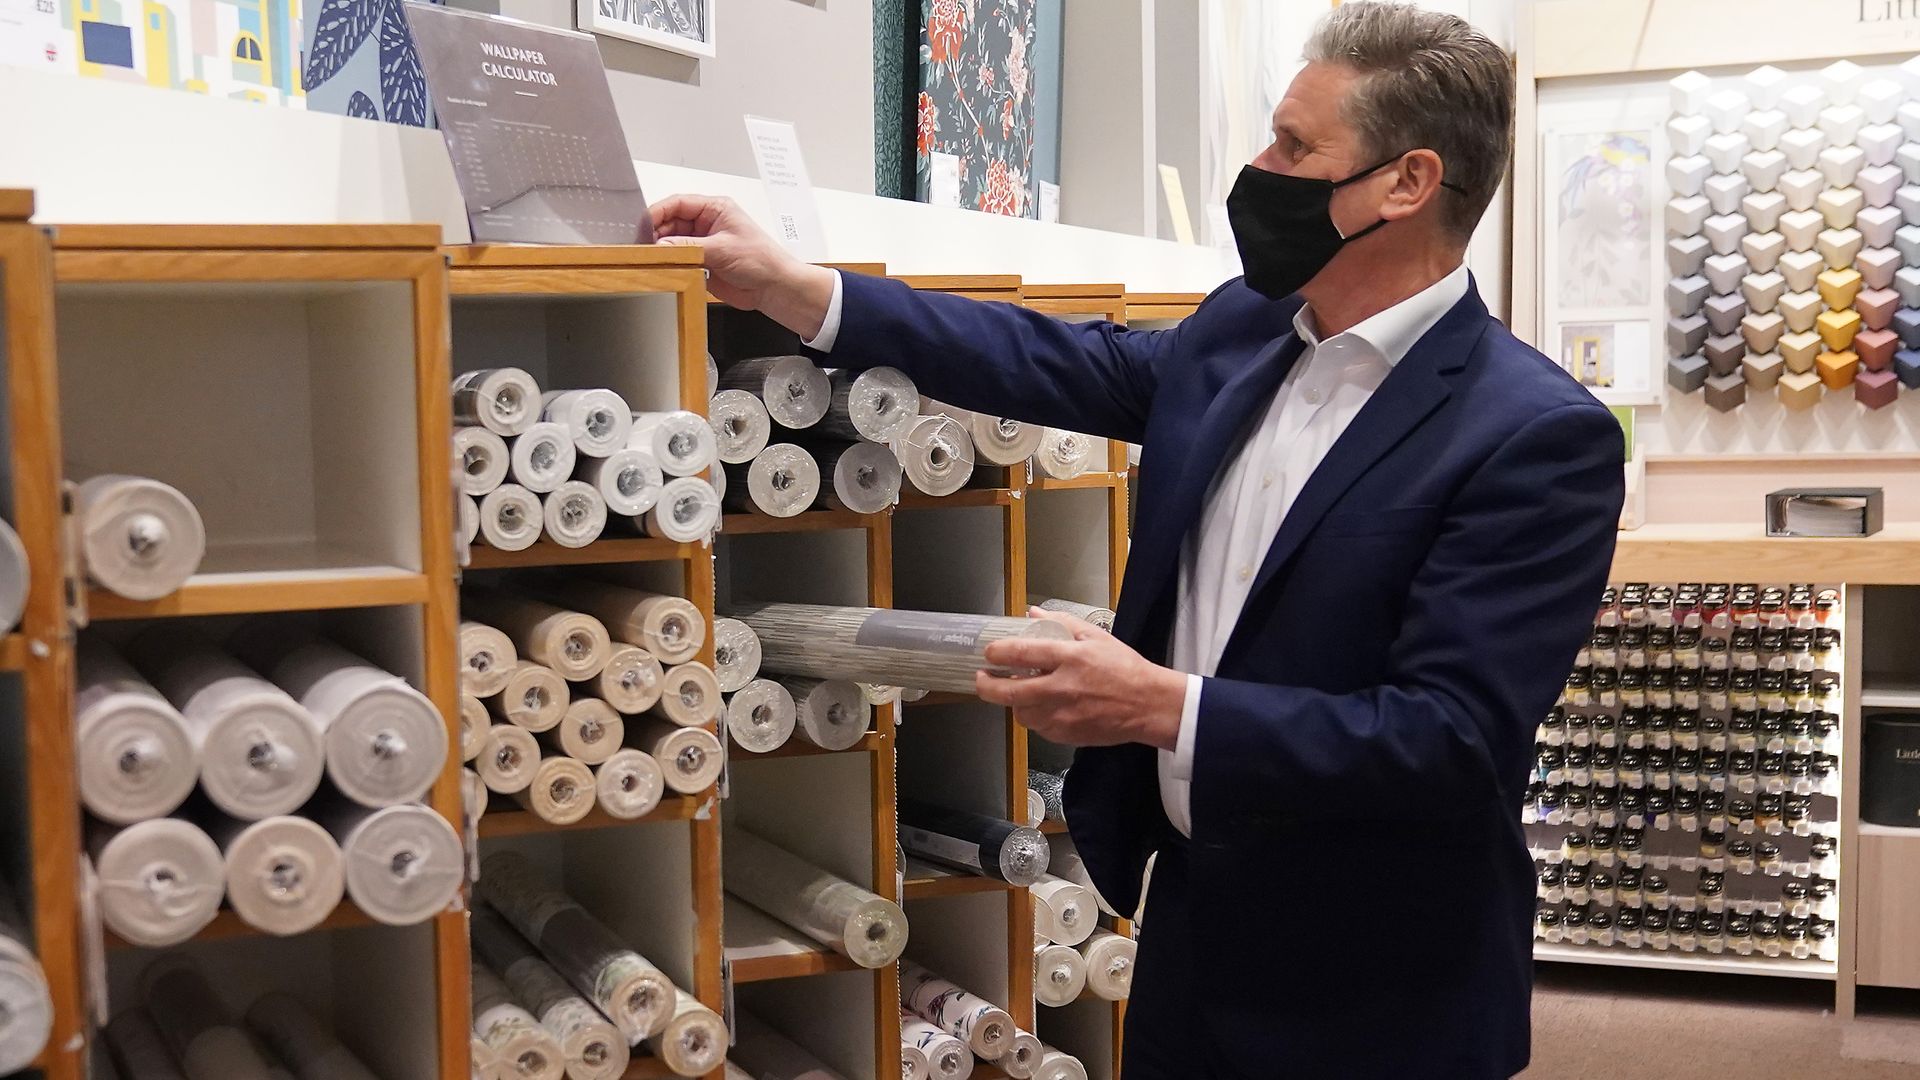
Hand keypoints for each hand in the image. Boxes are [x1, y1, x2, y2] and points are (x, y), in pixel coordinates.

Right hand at [649, 194, 836, 337]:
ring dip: (661, 250)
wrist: (773, 288)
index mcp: (714, 209)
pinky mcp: (701, 263)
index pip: (678, 203)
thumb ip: (688, 247)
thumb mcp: (722, 249)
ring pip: (671, 242)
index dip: (658, 212)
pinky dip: (668, 264)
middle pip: (670, 222)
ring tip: (651, 258)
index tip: (642, 223)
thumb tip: (660, 246)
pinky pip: (678, 260)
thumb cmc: (761, 260)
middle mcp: (706, 223)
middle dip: (656, 233)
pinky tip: (662, 269)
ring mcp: (703, 243)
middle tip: (643, 246)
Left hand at [976, 608, 1187, 749]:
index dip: (997, 653)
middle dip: (987, 686)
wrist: (1147, 705)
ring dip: (1014, 702)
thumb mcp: (1095, 636)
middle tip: (982, 678)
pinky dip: (1034, 716)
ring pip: (1020, 713)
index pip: (1020, 653)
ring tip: (1020, 691)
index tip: (989, 653)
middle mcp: (1061, 688)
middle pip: (1009, 692)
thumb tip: (1032, 615)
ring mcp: (1062, 715)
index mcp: (1069, 658)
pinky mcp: (1065, 735)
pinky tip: (1044, 705)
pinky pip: (1037, 727)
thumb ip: (1061, 624)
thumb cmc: (1124, 669)